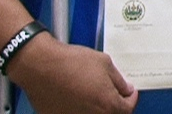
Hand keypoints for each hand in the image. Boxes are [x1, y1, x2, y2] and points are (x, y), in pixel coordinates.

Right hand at [6, 34, 137, 113]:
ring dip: (98, 107)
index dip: (130, 98)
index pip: (127, 108)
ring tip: (93, 93)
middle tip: (114, 93)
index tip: (129, 92)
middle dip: (115, 104)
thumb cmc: (71, 62)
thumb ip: (119, 80)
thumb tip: (125, 89)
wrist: (40, 66)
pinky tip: (78, 96)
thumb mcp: (104, 63)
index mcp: (108, 104)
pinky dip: (80, 108)